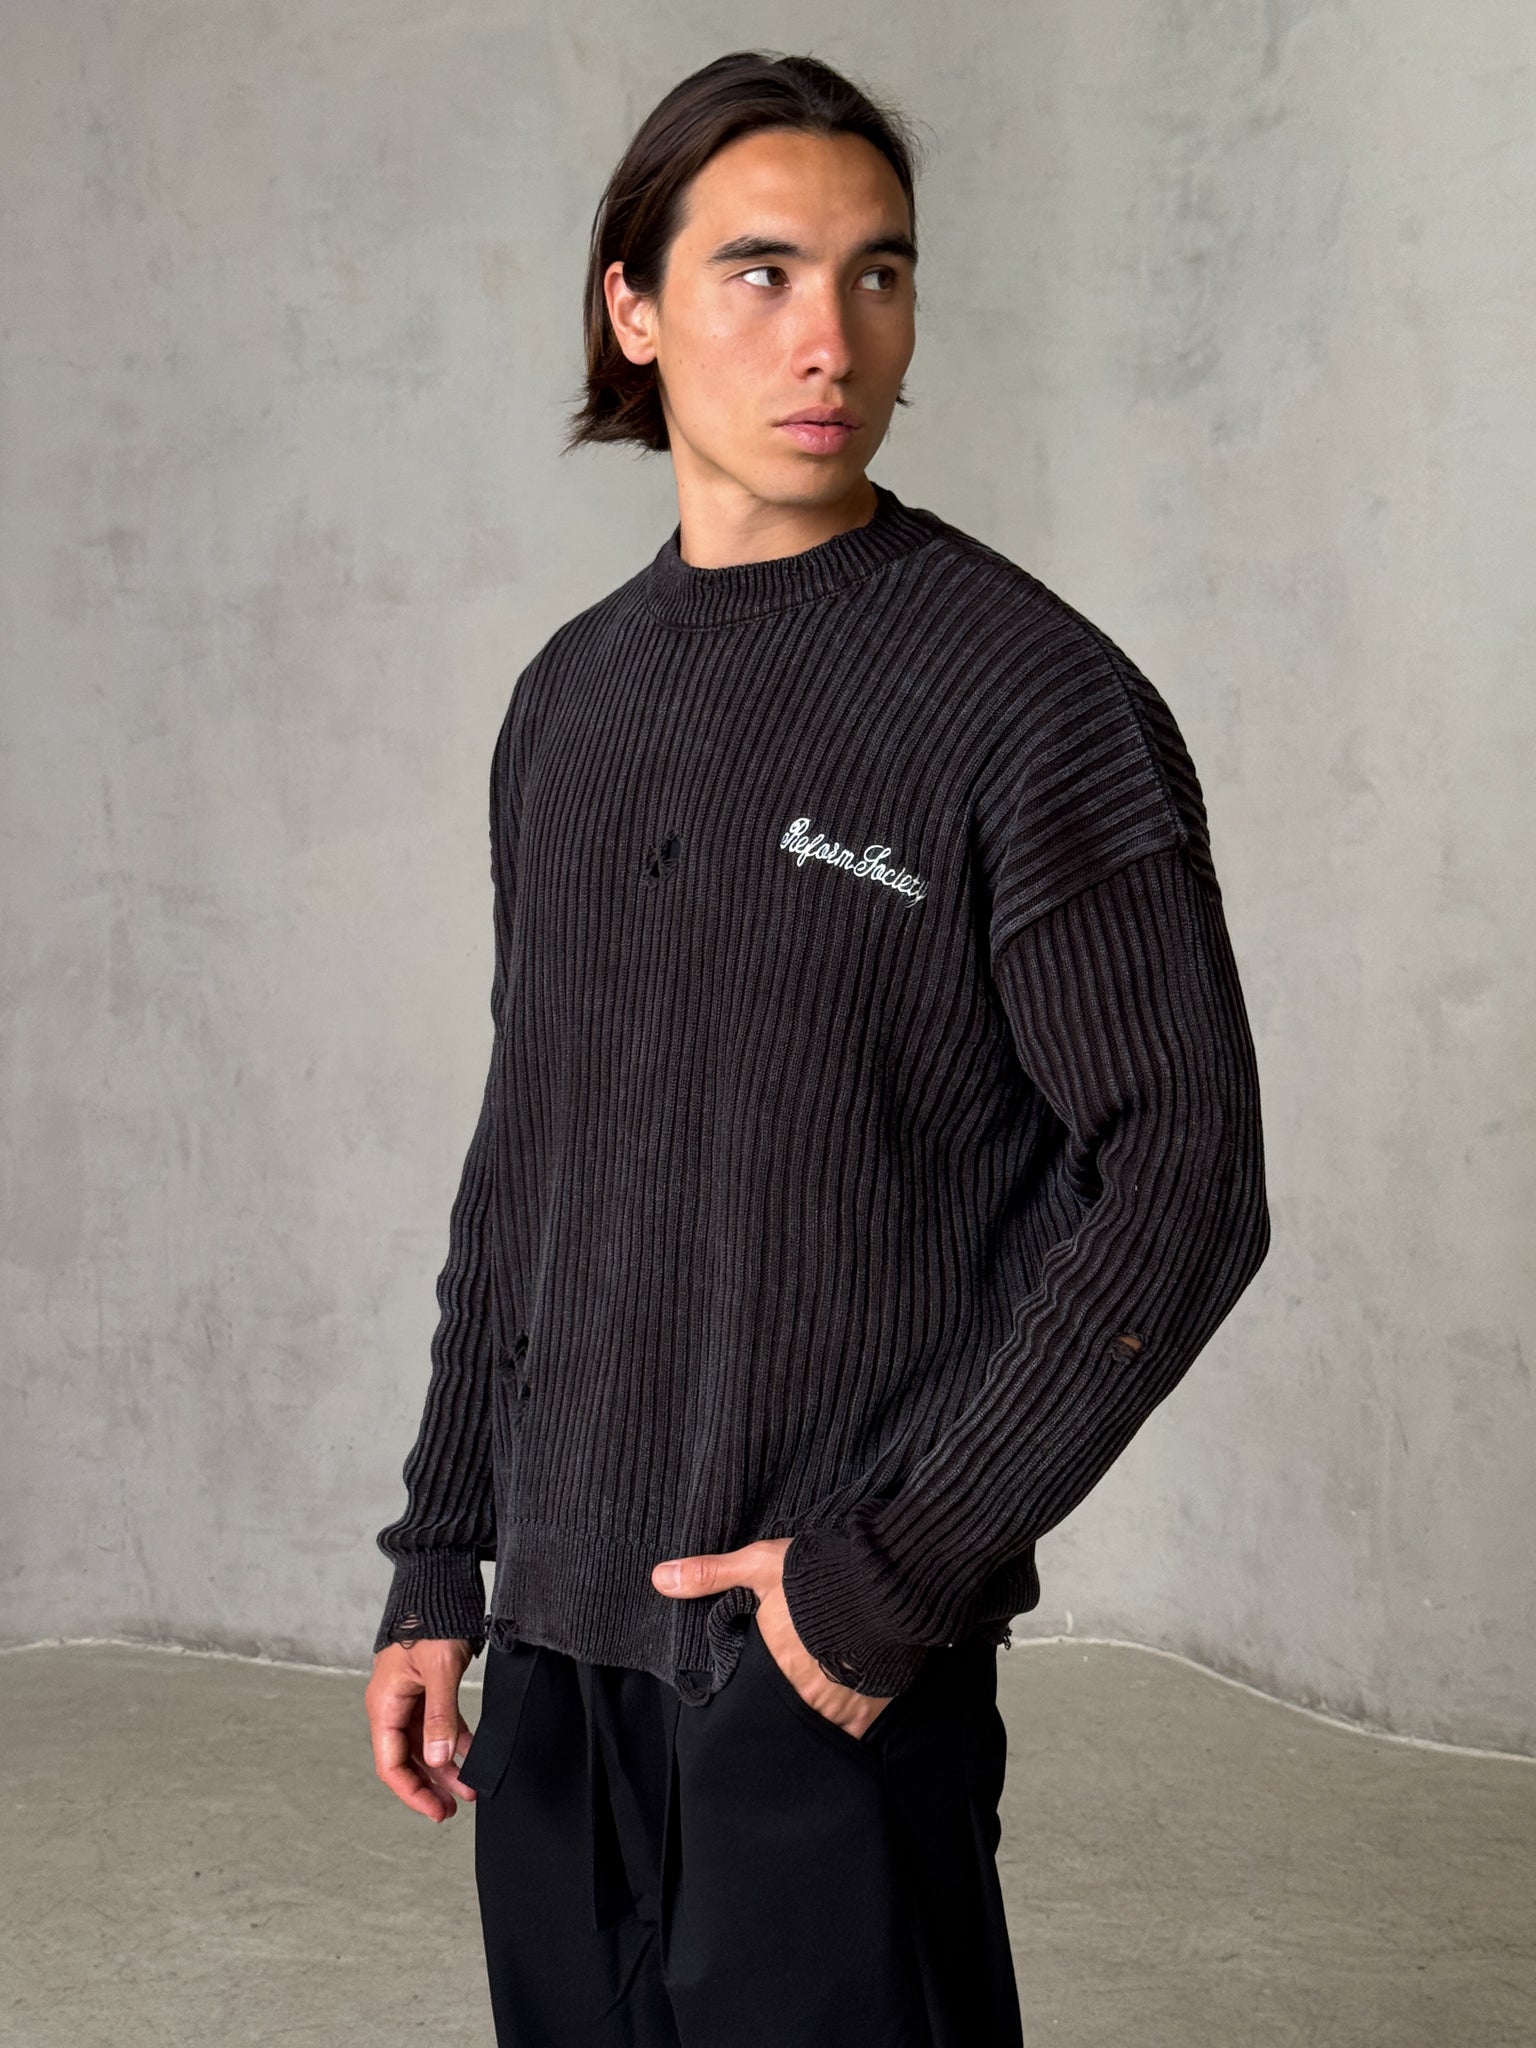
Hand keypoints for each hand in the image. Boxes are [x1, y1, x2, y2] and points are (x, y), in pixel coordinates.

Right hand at [366, 1637, 479, 1820]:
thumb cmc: (432, 1621)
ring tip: (470, 1787)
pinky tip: (472, 1754)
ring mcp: (409, 1696)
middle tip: (453, 1808)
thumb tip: (439, 1761)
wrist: (438, 1584)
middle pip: (407, 1759)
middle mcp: (392, 1704)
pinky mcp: (426, 1687)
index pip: (391, 1764)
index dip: (412, 1792)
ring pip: (424, 1744)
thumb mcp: (439, 1670)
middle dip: (430, 1785)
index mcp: (385, 1704)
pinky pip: (437, 1724)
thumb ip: (440, 1717)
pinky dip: (454, 1740)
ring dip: (445, 1766)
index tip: (437, 1810)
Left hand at [651, 1537, 893, 1737]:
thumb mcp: (761, 1565)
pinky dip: (844, 1723)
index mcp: (769, 1660)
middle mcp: (798, 1692)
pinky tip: (843, 1704)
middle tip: (792, 1676)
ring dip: (813, 1707)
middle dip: (784, 1691)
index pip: (750, 1681)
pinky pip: (848, 1733)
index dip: (755, 1673)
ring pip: (814, 1720)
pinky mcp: (867, 1713)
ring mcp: (834, 1707)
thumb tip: (658, 1578)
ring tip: (817, 1688)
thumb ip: (710, 1574)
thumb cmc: (821, 1573)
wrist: (889, 1584)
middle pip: (782, 1703)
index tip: (762, 1664)